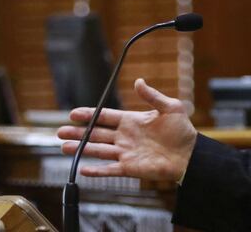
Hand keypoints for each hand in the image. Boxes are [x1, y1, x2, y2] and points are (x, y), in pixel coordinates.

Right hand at [57, 78, 197, 181]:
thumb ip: (152, 95)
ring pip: (98, 150)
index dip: (89, 115)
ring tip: (64, 147)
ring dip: (81, 149)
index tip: (73, 114)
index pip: (105, 117)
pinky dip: (96, 170)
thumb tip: (139, 81)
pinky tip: (83, 169)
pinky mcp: (130, 168)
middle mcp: (125, 136)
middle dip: (78, 132)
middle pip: (96, 134)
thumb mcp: (170, 107)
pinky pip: (110, 169)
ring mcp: (126, 153)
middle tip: (60, 131)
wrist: (190, 154)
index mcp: (132, 121)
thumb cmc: (182, 131)